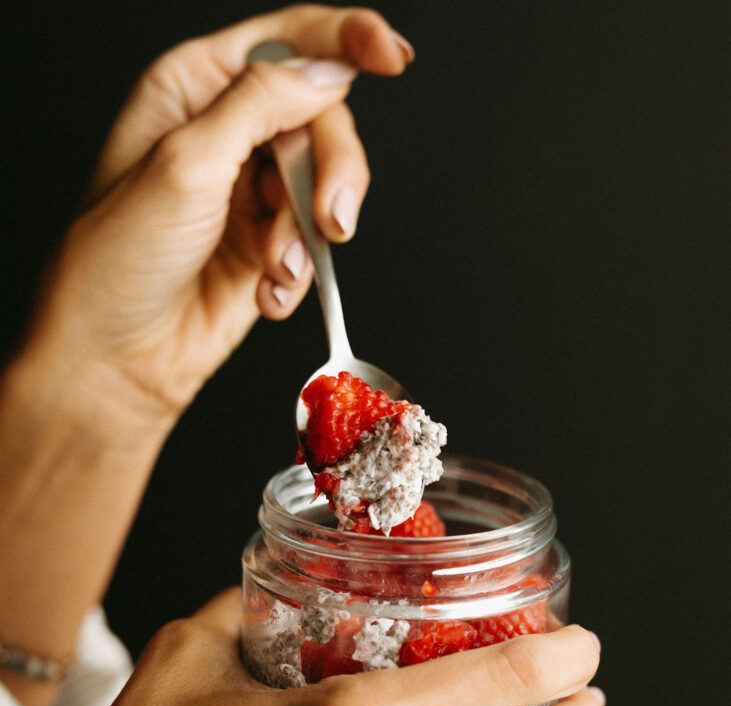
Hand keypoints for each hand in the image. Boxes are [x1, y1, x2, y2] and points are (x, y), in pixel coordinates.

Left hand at [26, 5, 412, 421]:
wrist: (118, 358)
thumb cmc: (118, 262)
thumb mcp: (185, 164)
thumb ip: (259, 106)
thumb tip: (326, 72)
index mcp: (193, 88)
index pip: (285, 42)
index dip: (347, 39)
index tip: (392, 57)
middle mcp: (225, 133)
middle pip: (321, 118)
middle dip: (332, 171)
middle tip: (332, 218)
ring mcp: (249, 191)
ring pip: (326, 183)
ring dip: (309, 233)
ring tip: (275, 268)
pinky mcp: (267, 244)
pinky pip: (316, 242)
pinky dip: (299, 273)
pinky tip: (265, 292)